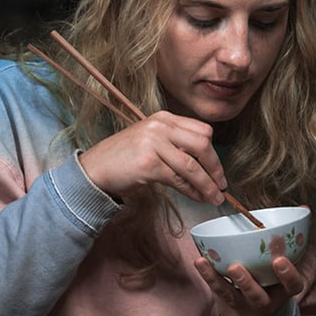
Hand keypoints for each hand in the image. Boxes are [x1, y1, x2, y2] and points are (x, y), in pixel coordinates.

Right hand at [77, 111, 225, 204]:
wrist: (94, 169)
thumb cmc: (123, 158)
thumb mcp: (150, 141)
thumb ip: (175, 144)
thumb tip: (205, 164)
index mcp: (163, 118)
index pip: (201, 130)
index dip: (214, 152)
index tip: (217, 169)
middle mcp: (159, 127)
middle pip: (202, 144)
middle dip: (215, 167)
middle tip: (221, 185)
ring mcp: (153, 144)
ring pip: (192, 165)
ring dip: (207, 185)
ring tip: (214, 197)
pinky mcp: (148, 164)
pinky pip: (179, 179)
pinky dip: (192, 191)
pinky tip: (197, 197)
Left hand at [194, 256, 304, 315]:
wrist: (252, 315)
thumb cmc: (270, 282)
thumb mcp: (281, 272)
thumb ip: (284, 249)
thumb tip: (296, 214)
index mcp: (282, 291)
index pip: (293, 286)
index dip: (289, 275)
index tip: (280, 260)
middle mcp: (264, 301)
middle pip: (257, 296)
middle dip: (247, 283)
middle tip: (236, 267)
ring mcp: (243, 304)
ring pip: (231, 295)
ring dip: (218, 279)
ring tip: (205, 262)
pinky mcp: (226, 302)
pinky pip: (216, 290)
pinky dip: (207, 275)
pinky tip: (200, 261)